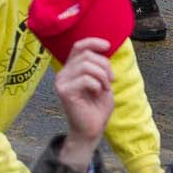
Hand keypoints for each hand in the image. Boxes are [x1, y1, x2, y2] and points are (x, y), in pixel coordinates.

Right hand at [54, 38, 113, 170]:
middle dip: (104, 65)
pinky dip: (97, 84)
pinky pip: (85, 79)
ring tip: (105, 87)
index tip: (108, 46)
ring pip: (86, 65)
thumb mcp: (102, 81)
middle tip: (111, 79)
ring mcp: (61, 82)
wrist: (91, 129)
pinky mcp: (64, 91)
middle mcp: (63, 73)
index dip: (93, 42)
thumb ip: (99, 65)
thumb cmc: (97, 107)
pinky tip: (98, 93)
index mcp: (71, 68)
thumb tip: (105, 49)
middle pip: (86, 55)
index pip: (79, 46)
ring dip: (102, 75)